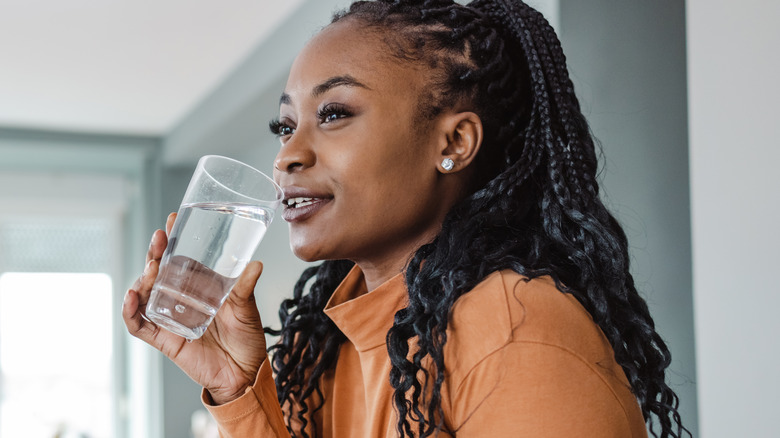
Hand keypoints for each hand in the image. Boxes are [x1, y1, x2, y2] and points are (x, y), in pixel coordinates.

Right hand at [122, 212, 267, 404]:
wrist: (245, 373)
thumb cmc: (247, 339)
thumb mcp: (247, 309)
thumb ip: (246, 287)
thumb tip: (255, 264)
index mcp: (199, 287)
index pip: (180, 258)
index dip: (173, 240)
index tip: (172, 220)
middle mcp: (180, 299)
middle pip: (158, 272)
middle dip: (155, 253)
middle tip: (159, 238)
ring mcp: (169, 317)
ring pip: (145, 294)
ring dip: (143, 278)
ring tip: (152, 267)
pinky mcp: (164, 339)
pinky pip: (139, 324)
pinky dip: (130, 311)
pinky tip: (132, 298)